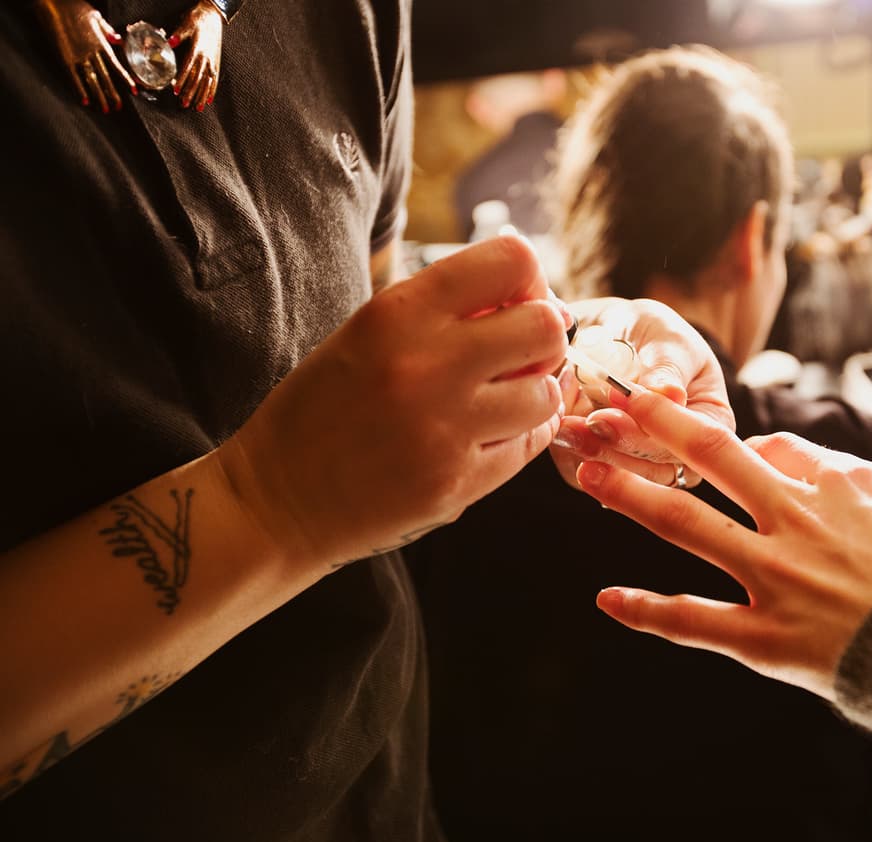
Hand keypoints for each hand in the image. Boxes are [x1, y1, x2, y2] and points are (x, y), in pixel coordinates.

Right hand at [34, 0, 136, 112]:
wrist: (53, 3)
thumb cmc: (73, 7)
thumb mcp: (95, 16)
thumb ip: (106, 29)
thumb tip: (117, 39)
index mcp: (101, 44)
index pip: (117, 66)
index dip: (126, 79)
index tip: (134, 91)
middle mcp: (92, 53)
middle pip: (106, 77)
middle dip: (113, 94)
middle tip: (119, 108)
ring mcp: (78, 56)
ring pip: (92, 80)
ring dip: (100, 96)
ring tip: (106, 110)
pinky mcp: (64, 57)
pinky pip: (73, 76)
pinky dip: (79, 89)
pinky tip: (85, 102)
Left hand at [169, 0, 223, 110]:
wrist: (213, 15)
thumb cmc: (197, 19)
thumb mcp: (186, 23)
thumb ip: (178, 35)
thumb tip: (170, 42)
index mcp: (197, 49)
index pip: (188, 67)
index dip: (182, 80)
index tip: (175, 90)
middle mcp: (206, 58)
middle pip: (197, 79)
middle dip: (190, 92)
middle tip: (184, 104)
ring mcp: (212, 61)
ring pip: (207, 82)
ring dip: (201, 96)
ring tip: (197, 108)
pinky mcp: (216, 62)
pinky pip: (215, 80)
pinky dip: (212, 90)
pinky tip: (209, 100)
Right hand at [220, 236, 570, 569]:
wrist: (276, 501)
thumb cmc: (322, 409)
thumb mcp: (366, 333)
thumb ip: (443, 310)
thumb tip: (538, 297)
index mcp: (397, 313)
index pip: (512, 261)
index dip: (528, 279)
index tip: (515, 301)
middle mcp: (427, 364)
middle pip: (545, 325)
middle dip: (542, 336)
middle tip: (520, 352)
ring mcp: (446, 428)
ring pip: (547, 392)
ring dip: (535, 392)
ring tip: (502, 398)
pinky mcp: (458, 483)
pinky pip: (529, 444)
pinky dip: (522, 435)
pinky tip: (494, 431)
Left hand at [549, 298, 733, 489]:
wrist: (612, 335)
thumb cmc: (652, 334)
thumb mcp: (668, 338)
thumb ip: (667, 367)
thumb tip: (670, 394)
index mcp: (711, 427)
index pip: (689, 444)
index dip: (654, 427)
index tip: (619, 400)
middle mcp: (680, 456)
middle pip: (651, 471)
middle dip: (616, 443)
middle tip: (587, 418)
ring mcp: (638, 468)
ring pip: (613, 479)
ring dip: (586, 448)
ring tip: (566, 416)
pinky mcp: (601, 470)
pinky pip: (580, 472)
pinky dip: (566, 447)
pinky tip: (559, 417)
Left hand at [574, 387, 871, 701]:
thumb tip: (838, 479)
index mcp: (844, 482)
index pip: (774, 450)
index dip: (739, 447)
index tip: (721, 451)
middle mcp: (798, 517)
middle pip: (712, 454)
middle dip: (659, 425)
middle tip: (616, 404)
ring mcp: (776, 575)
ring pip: (685, 521)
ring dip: (630, 494)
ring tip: (587, 472)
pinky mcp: (767, 637)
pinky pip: (693, 619)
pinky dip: (647, 609)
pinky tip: (607, 600)